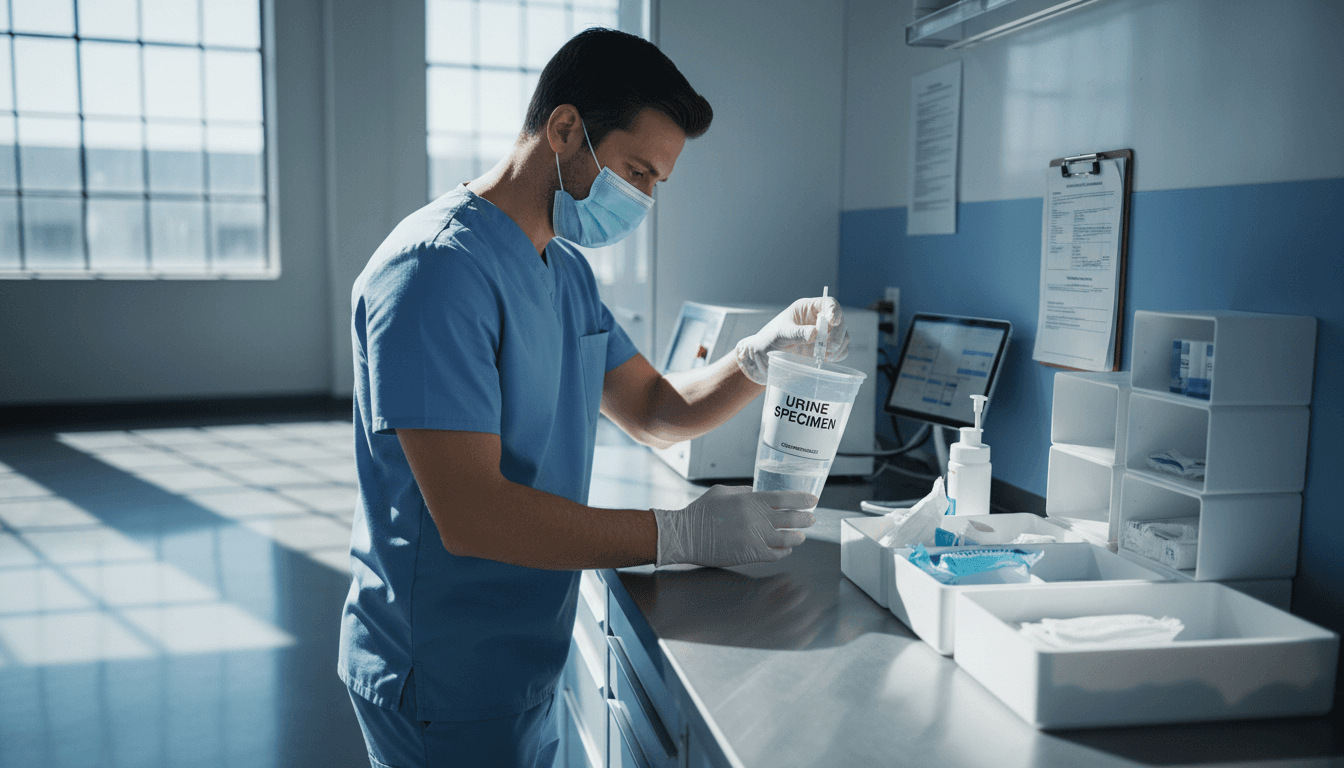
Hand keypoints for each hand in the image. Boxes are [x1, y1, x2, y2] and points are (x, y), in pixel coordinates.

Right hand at [652, 485, 815, 567]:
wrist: (686, 535)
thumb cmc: (700, 513)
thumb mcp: (722, 492)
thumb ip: (743, 492)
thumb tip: (757, 493)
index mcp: (750, 500)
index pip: (785, 498)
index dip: (802, 499)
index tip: (812, 499)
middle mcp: (756, 518)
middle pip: (791, 519)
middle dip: (805, 519)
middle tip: (811, 518)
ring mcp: (755, 537)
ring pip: (787, 538)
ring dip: (797, 536)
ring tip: (801, 536)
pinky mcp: (750, 554)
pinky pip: (775, 554)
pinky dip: (784, 551)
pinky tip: (786, 549)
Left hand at [734, 296, 849, 384]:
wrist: (764, 355)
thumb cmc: (770, 337)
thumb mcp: (781, 333)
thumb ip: (797, 333)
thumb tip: (815, 334)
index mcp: (807, 308)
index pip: (828, 303)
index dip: (834, 310)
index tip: (834, 321)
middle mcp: (818, 319)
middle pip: (839, 321)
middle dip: (838, 334)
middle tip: (831, 347)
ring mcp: (823, 334)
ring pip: (842, 336)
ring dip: (840, 346)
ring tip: (827, 355)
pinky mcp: (823, 349)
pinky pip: (839, 350)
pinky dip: (838, 355)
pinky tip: (829, 359)